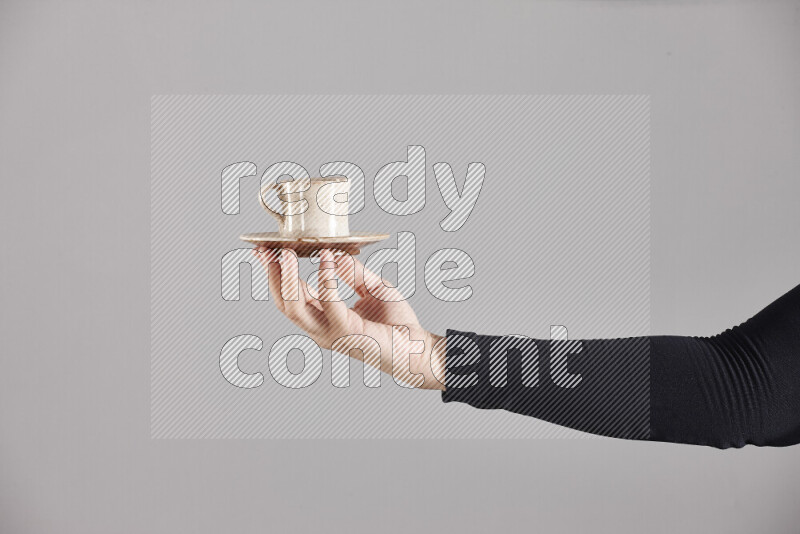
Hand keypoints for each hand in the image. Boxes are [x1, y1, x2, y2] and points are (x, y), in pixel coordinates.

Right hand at [253, 247, 445, 389]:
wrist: (419, 348)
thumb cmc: (398, 324)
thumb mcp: (373, 288)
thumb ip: (354, 272)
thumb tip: (336, 253)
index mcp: (324, 319)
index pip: (291, 296)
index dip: (276, 274)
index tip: (265, 251)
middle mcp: (322, 329)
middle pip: (284, 303)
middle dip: (272, 275)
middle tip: (266, 250)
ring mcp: (331, 334)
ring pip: (295, 307)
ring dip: (287, 277)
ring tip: (287, 252)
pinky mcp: (348, 332)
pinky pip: (329, 302)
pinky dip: (326, 278)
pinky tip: (327, 259)